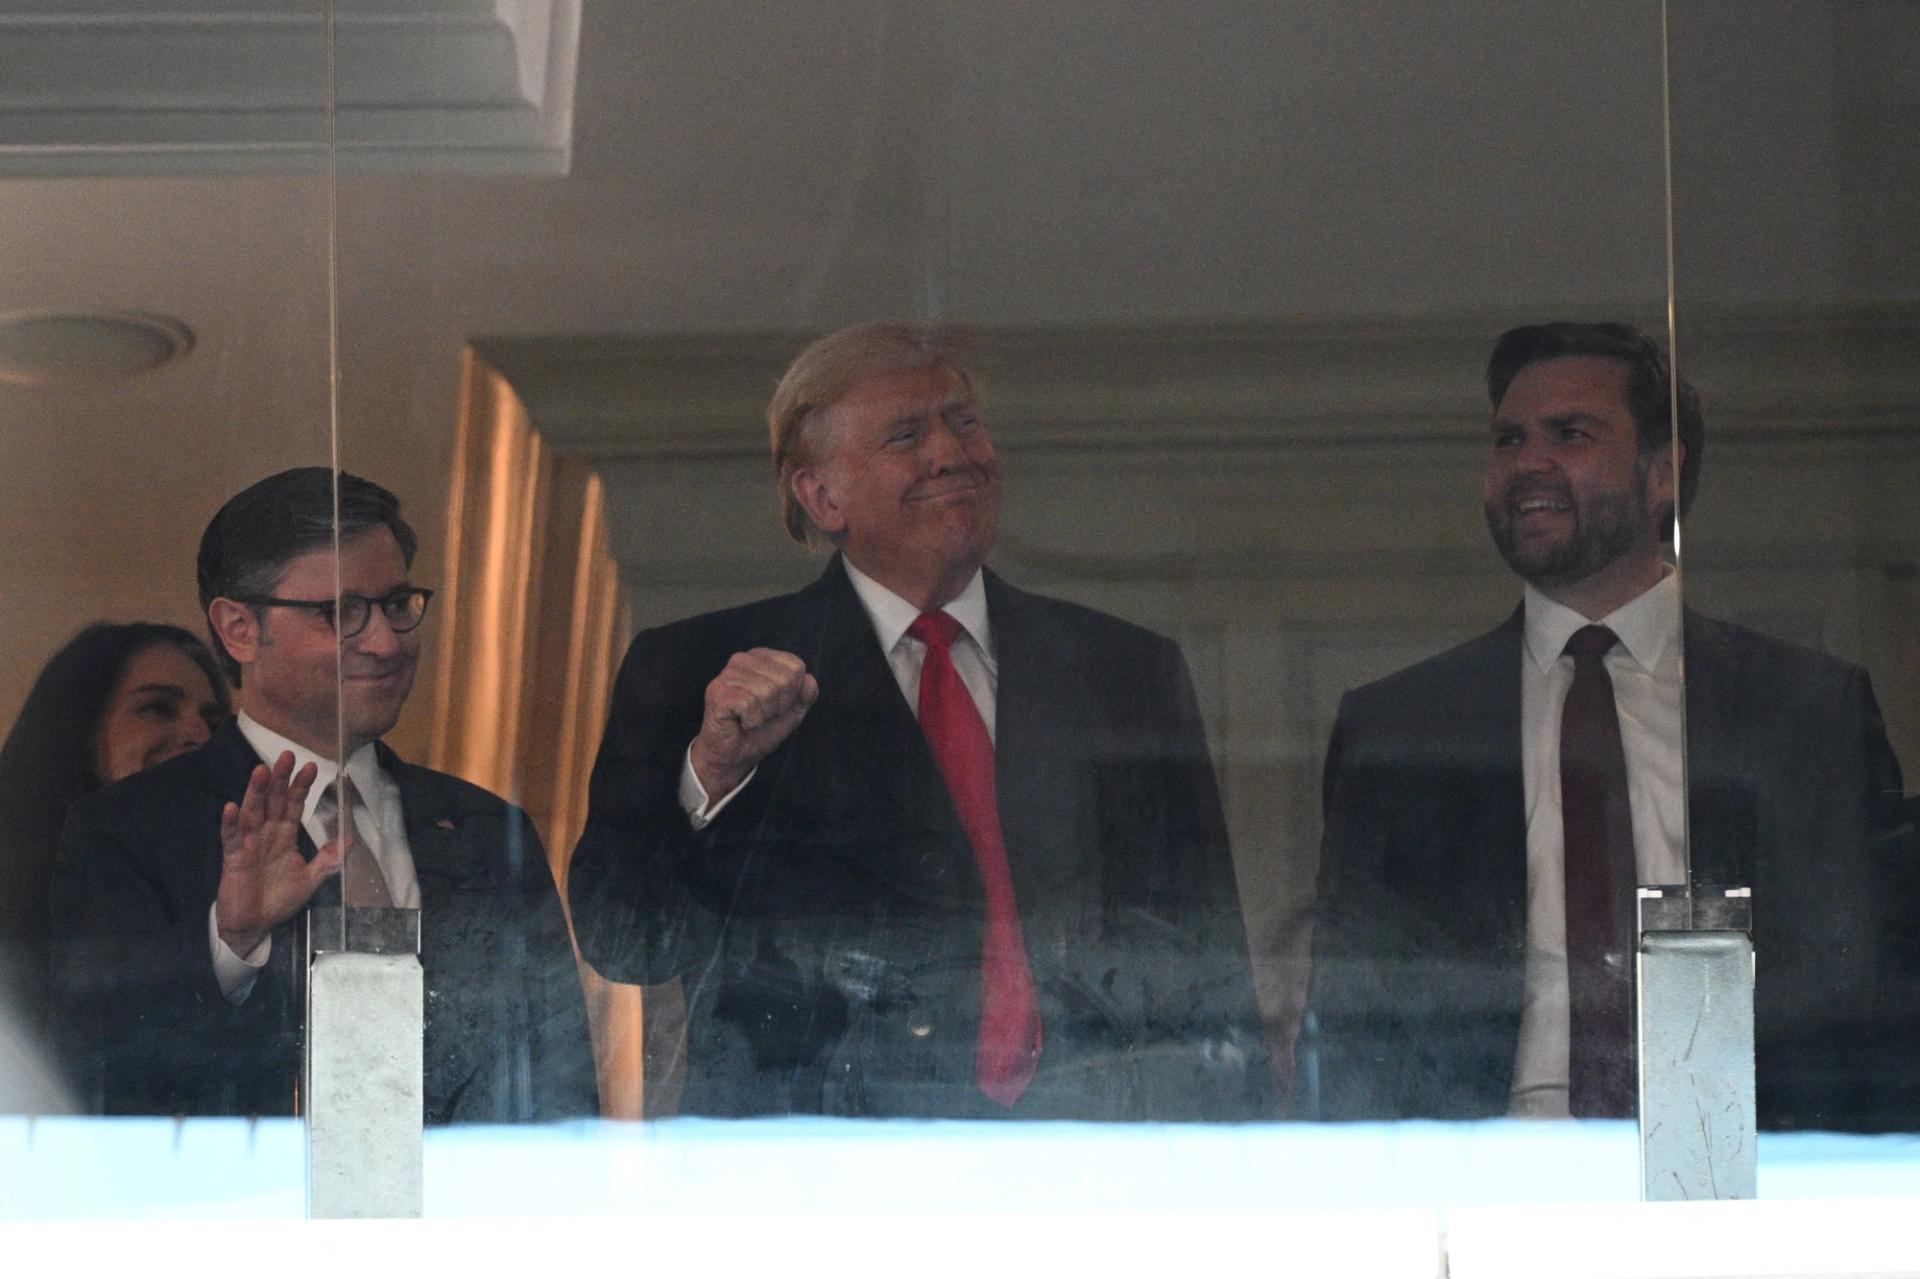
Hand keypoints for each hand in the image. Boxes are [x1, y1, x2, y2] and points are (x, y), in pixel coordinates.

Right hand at [215, 751, 345, 955]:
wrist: (255, 926)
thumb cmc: (279, 900)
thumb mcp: (311, 879)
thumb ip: (328, 859)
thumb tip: (350, 839)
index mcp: (285, 836)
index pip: (294, 806)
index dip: (302, 787)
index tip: (311, 766)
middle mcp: (267, 835)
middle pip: (274, 802)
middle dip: (281, 779)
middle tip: (287, 755)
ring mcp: (249, 844)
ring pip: (252, 812)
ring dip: (256, 792)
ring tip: (261, 771)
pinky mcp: (234, 859)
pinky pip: (231, 838)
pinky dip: (230, 823)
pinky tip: (230, 807)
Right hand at [688, 648, 818, 802]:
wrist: (734, 755)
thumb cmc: (760, 729)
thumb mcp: (792, 711)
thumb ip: (805, 694)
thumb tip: (809, 679)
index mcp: (762, 657)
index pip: (796, 667)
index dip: (792, 694)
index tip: (775, 706)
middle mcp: (743, 659)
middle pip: (785, 679)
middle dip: (778, 706)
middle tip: (761, 714)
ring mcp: (728, 674)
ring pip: (768, 691)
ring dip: (764, 715)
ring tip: (749, 718)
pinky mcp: (718, 692)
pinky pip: (749, 704)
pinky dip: (751, 721)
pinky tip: (739, 722)